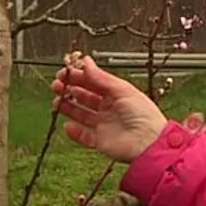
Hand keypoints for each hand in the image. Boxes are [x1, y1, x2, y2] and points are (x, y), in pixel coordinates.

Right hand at [51, 53, 167, 162]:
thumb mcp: (122, 90)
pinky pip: (84, 136)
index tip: (65, 72)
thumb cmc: (143, 115)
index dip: (79, 77)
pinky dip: (75, 132)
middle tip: (57, 85)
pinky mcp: (101, 141)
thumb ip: (101, 77)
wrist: (148, 143)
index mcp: (117, 94)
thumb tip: (86, 61)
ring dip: (69, 108)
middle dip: (71, 90)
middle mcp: (110, 108)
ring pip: (82, 115)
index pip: (94, 82)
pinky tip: (68, 125)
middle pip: (86, 97)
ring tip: (57, 101)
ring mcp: (105, 125)